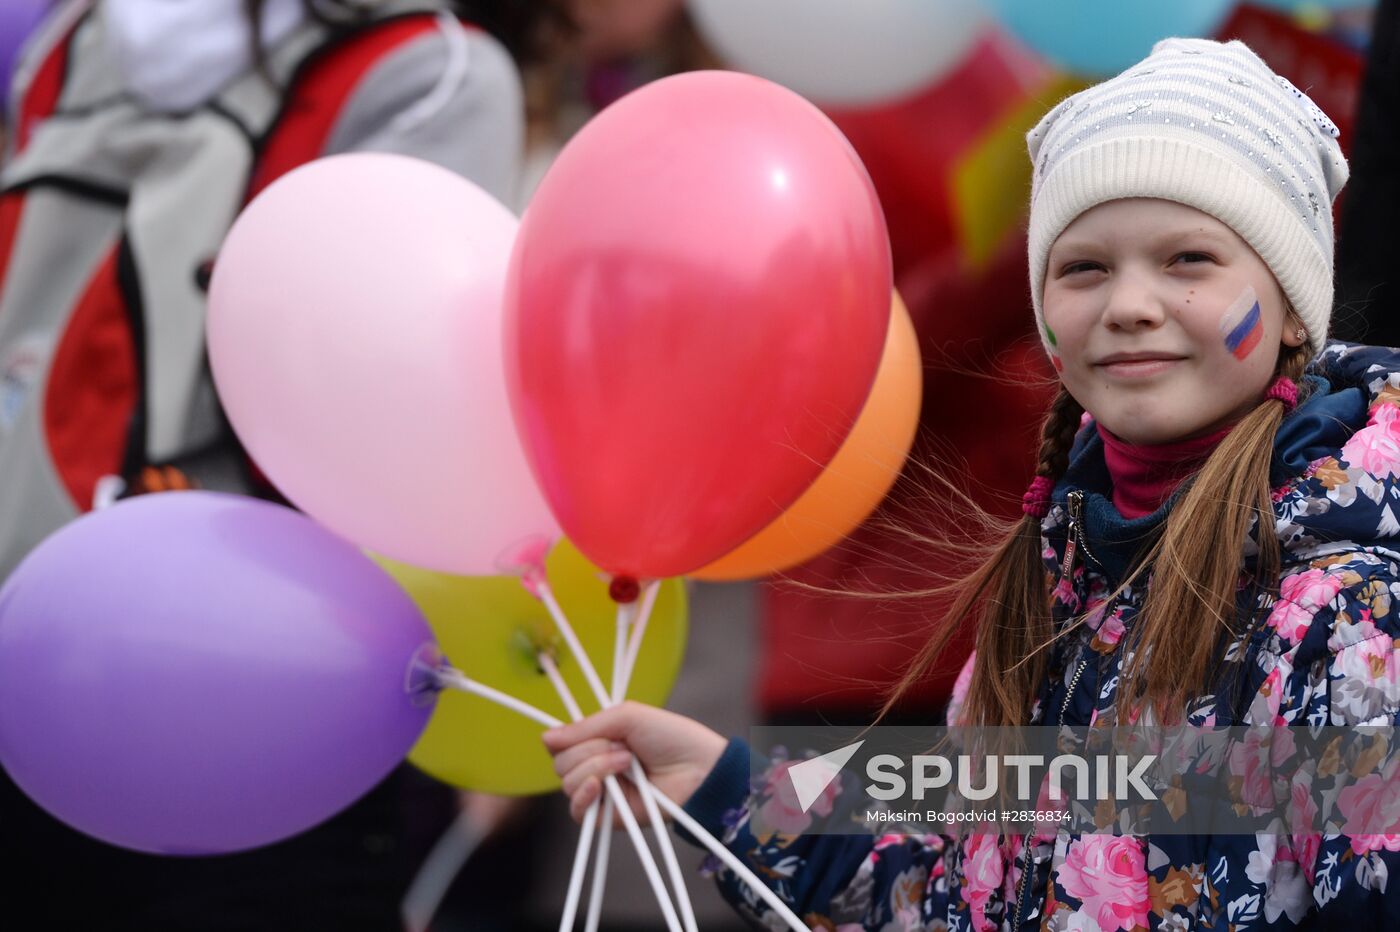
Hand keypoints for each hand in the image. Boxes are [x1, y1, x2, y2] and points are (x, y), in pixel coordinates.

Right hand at [542, 700, 726, 826]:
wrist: (699, 769)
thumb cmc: (672, 737)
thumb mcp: (627, 716)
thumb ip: (585, 726)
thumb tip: (546, 737)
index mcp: (599, 741)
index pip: (561, 743)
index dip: (564, 738)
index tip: (578, 733)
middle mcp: (596, 766)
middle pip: (561, 762)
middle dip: (589, 750)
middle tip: (622, 747)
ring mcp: (602, 792)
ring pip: (568, 782)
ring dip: (596, 766)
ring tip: (627, 762)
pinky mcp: (608, 816)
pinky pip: (577, 811)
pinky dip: (584, 794)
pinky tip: (600, 785)